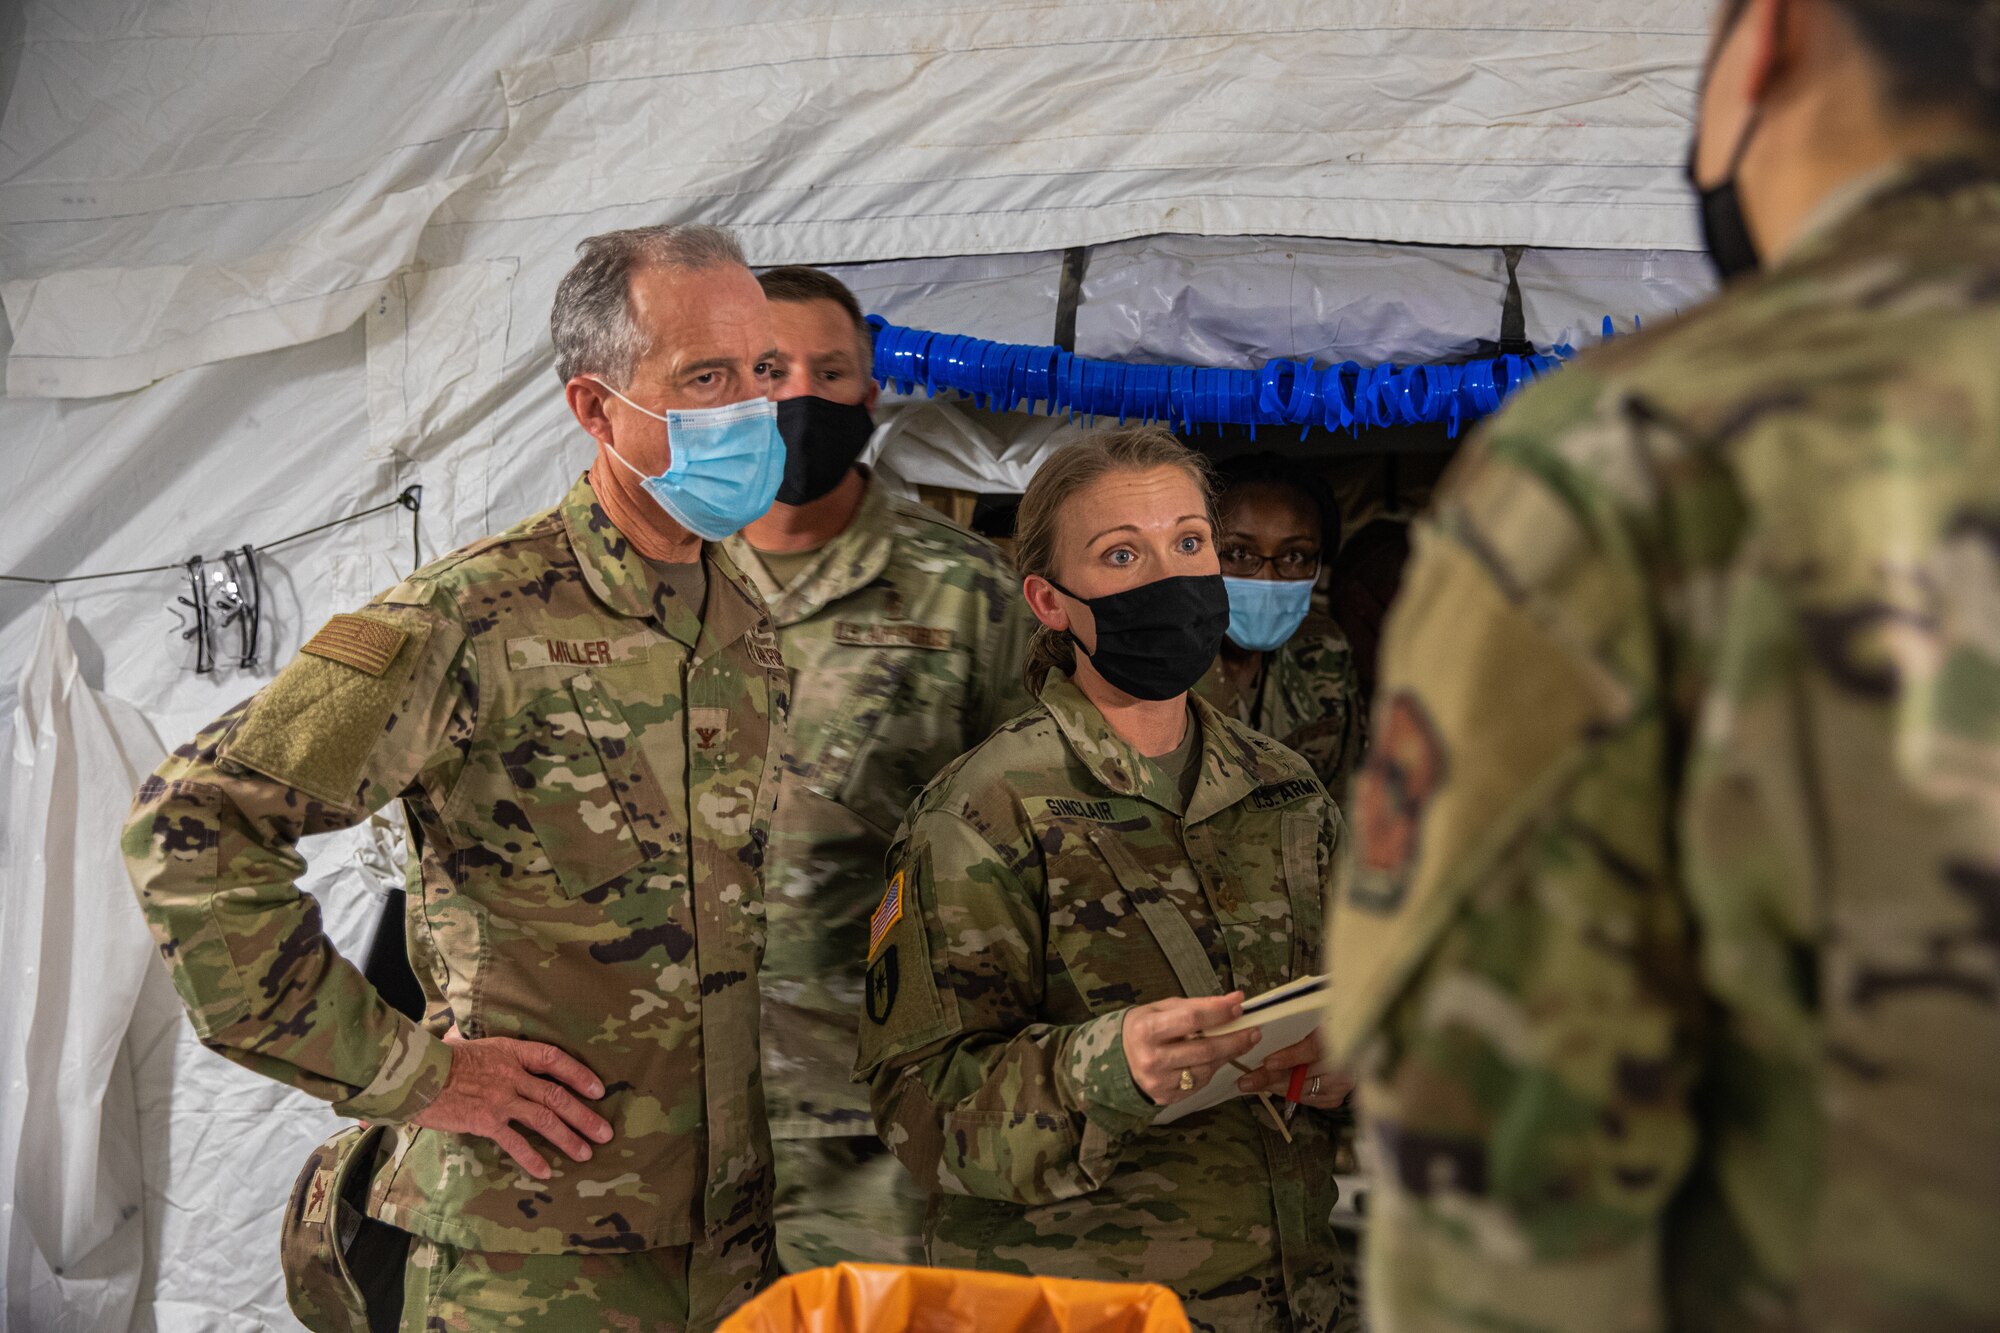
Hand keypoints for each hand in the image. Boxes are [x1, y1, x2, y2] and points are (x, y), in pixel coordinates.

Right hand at [406, 1034, 612, 1179]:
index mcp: (510, 1052)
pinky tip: (546, 1172)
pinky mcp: (486, 1121)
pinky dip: (532, 1159)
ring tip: (586, 1154)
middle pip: (557, 1095)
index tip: (599, 1090)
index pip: (554, 1059)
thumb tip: (456, 1035)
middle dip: (584, 1115)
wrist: (414, 1075)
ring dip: (568, 1138)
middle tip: (605, 1133)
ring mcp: (501, 1099)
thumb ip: (471, 1044)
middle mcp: (512, 1074)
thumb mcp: (463, 1043)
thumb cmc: (435, 1058)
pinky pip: (515, 1143)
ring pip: (545, 1119)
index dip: (580, 1074)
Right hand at [1122, 992, 1259, 1105]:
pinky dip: (1212, 1069)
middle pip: (1204, 1049)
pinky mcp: (1166, 1097)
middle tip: (1254, 1031)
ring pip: (1206, 1069)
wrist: (1118, 1059)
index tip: (1239, 1006)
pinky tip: (1216, 1058)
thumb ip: (1199, 1005)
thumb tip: (1236, 1000)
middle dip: (1234, 1039)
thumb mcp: (1163, 1008)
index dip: (1219, 1013)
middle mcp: (1151, 1059)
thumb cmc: (1145, 1027)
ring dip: (1227, 1055)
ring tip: (1239, 1042)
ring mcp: (1158, 1082)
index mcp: (1146, 1030)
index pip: (1191, 1019)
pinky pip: (1200, 1083)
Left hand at [1234, 1027, 1353, 1109]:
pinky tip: (1273, 1088)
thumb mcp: (1315, 1017)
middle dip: (1271, 1078)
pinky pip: (1308, 1099)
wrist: (1353, 1041)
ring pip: (1302, 1089)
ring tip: (1252, 1084)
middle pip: (1303, 1074)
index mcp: (1338, 1036)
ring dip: (1276, 1087)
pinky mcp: (1336, 1097)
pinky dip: (1289, 1094)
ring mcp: (1341, 1083)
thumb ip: (1295, 1023)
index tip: (1268, 1062)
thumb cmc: (1327, 1024)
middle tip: (1247, 1080)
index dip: (1290, 1057)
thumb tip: (1261, 1026)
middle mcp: (1343, 1063)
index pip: (1313, 1049)